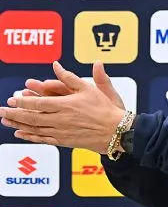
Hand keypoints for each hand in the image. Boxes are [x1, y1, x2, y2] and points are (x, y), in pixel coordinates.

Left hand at [0, 61, 125, 153]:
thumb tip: (57, 65)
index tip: (11, 99)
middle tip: (1, 111)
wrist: (118, 131)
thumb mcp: (90, 89)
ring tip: (5, 121)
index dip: (22, 102)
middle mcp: (61, 119)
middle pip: (31, 117)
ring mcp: (62, 132)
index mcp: (66, 105)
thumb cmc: (106, 109)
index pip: (38, 103)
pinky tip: (21, 133)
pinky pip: (43, 139)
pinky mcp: (65, 141)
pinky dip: (30, 136)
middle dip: (13, 114)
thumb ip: (70, 77)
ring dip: (18, 125)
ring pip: (34, 128)